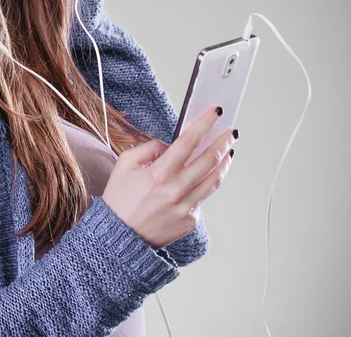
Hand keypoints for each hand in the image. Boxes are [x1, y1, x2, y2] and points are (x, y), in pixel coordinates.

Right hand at [102, 105, 235, 248]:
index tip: (215, 113)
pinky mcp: (190, 220)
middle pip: (209, 160)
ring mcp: (185, 207)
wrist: (120, 237)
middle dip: (222, 141)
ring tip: (229, 150)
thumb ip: (149, 148)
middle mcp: (175, 190)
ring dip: (224, 161)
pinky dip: (209, 182)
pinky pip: (203, 196)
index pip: (188, 142)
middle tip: (231, 131)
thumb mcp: (125, 164)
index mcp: (158, 174)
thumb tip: (170, 145)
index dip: (203, 124)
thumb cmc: (120, 199)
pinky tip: (211, 173)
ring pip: (214, 179)